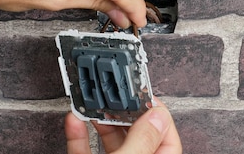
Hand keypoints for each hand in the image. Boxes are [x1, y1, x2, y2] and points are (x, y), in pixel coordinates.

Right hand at [65, 100, 181, 153]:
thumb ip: (142, 140)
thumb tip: (157, 116)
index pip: (168, 139)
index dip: (158, 115)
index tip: (144, 96)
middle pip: (137, 136)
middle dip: (126, 113)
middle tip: (119, 95)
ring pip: (112, 142)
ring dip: (101, 121)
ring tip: (96, 103)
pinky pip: (86, 152)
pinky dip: (79, 136)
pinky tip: (75, 121)